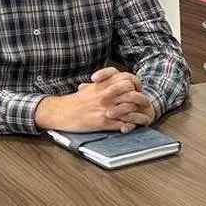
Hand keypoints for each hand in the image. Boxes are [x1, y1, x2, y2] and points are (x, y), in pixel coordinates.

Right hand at [36, 68, 155, 132]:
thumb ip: (103, 84)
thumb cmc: (74, 101)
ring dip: (138, 113)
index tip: (138, 89)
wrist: (60, 112)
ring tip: (142, 116)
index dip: (136, 83)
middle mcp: (106, 95)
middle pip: (131, 92)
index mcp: (103, 85)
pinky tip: (132, 126)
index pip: (126, 79)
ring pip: (130, 108)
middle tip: (144, 103)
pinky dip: (129, 126)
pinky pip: (122, 123)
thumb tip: (115, 82)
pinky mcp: (102, 122)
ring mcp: (105, 108)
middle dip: (141, 98)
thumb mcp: (89, 88)